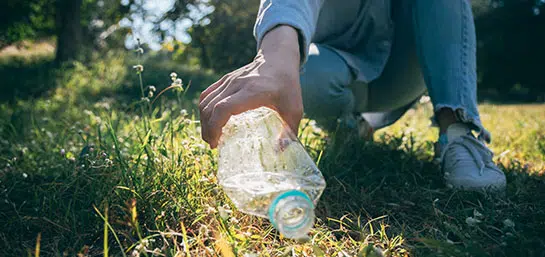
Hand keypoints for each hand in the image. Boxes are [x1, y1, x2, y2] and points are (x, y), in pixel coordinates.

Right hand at [199, 26, 301, 147]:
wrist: (279, 59)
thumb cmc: (288, 87)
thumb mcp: (295, 110)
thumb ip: (289, 132)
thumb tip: (279, 152)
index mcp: (253, 92)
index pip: (223, 108)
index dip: (215, 127)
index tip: (216, 143)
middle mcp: (237, 84)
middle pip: (210, 107)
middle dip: (207, 129)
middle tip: (213, 145)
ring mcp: (229, 80)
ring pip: (206, 101)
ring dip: (204, 121)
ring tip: (210, 137)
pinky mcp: (225, 79)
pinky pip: (207, 95)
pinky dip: (204, 110)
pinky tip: (209, 122)